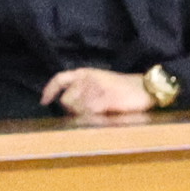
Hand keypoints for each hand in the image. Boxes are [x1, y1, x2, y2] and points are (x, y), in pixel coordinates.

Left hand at [45, 65, 161, 120]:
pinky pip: (91, 113)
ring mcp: (96, 88)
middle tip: (89, 112)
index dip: (49, 91)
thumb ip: (83, 89)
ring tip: (101, 111)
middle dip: (73, 110)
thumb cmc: (123, 88)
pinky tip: (105, 113)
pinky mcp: (105, 99)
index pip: (59, 79)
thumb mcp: (99, 81)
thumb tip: (67, 104)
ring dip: (85, 115)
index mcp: (85, 73)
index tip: (44, 101)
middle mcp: (87, 78)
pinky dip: (95, 117)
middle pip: (66, 101)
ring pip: (78, 109)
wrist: (145, 88)